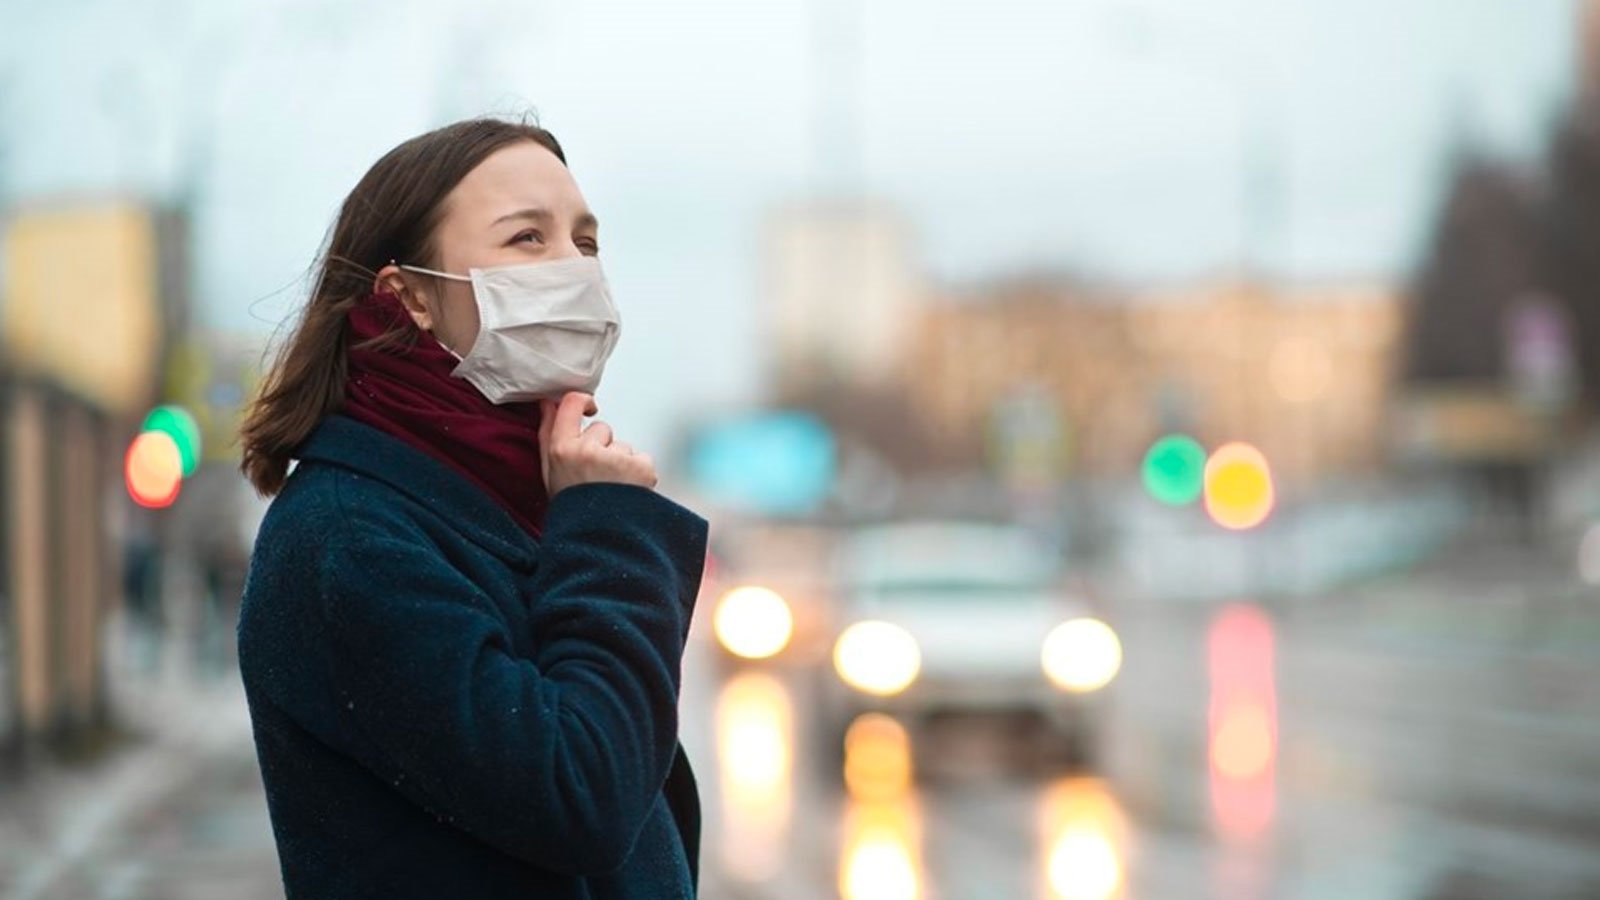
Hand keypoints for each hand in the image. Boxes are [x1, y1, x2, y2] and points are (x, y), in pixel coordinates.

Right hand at [538, 392, 658, 496]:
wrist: (598, 542)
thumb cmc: (572, 507)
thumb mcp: (550, 473)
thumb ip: (548, 433)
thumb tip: (547, 402)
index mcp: (562, 449)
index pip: (571, 403)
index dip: (582, 401)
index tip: (589, 408)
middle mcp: (589, 450)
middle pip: (602, 429)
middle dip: (601, 447)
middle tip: (595, 477)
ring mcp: (617, 458)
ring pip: (622, 447)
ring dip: (620, 463)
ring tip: (611, 489)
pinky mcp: (642, 467)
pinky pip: (641, 458)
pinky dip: (637, 473)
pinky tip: (626, 492)